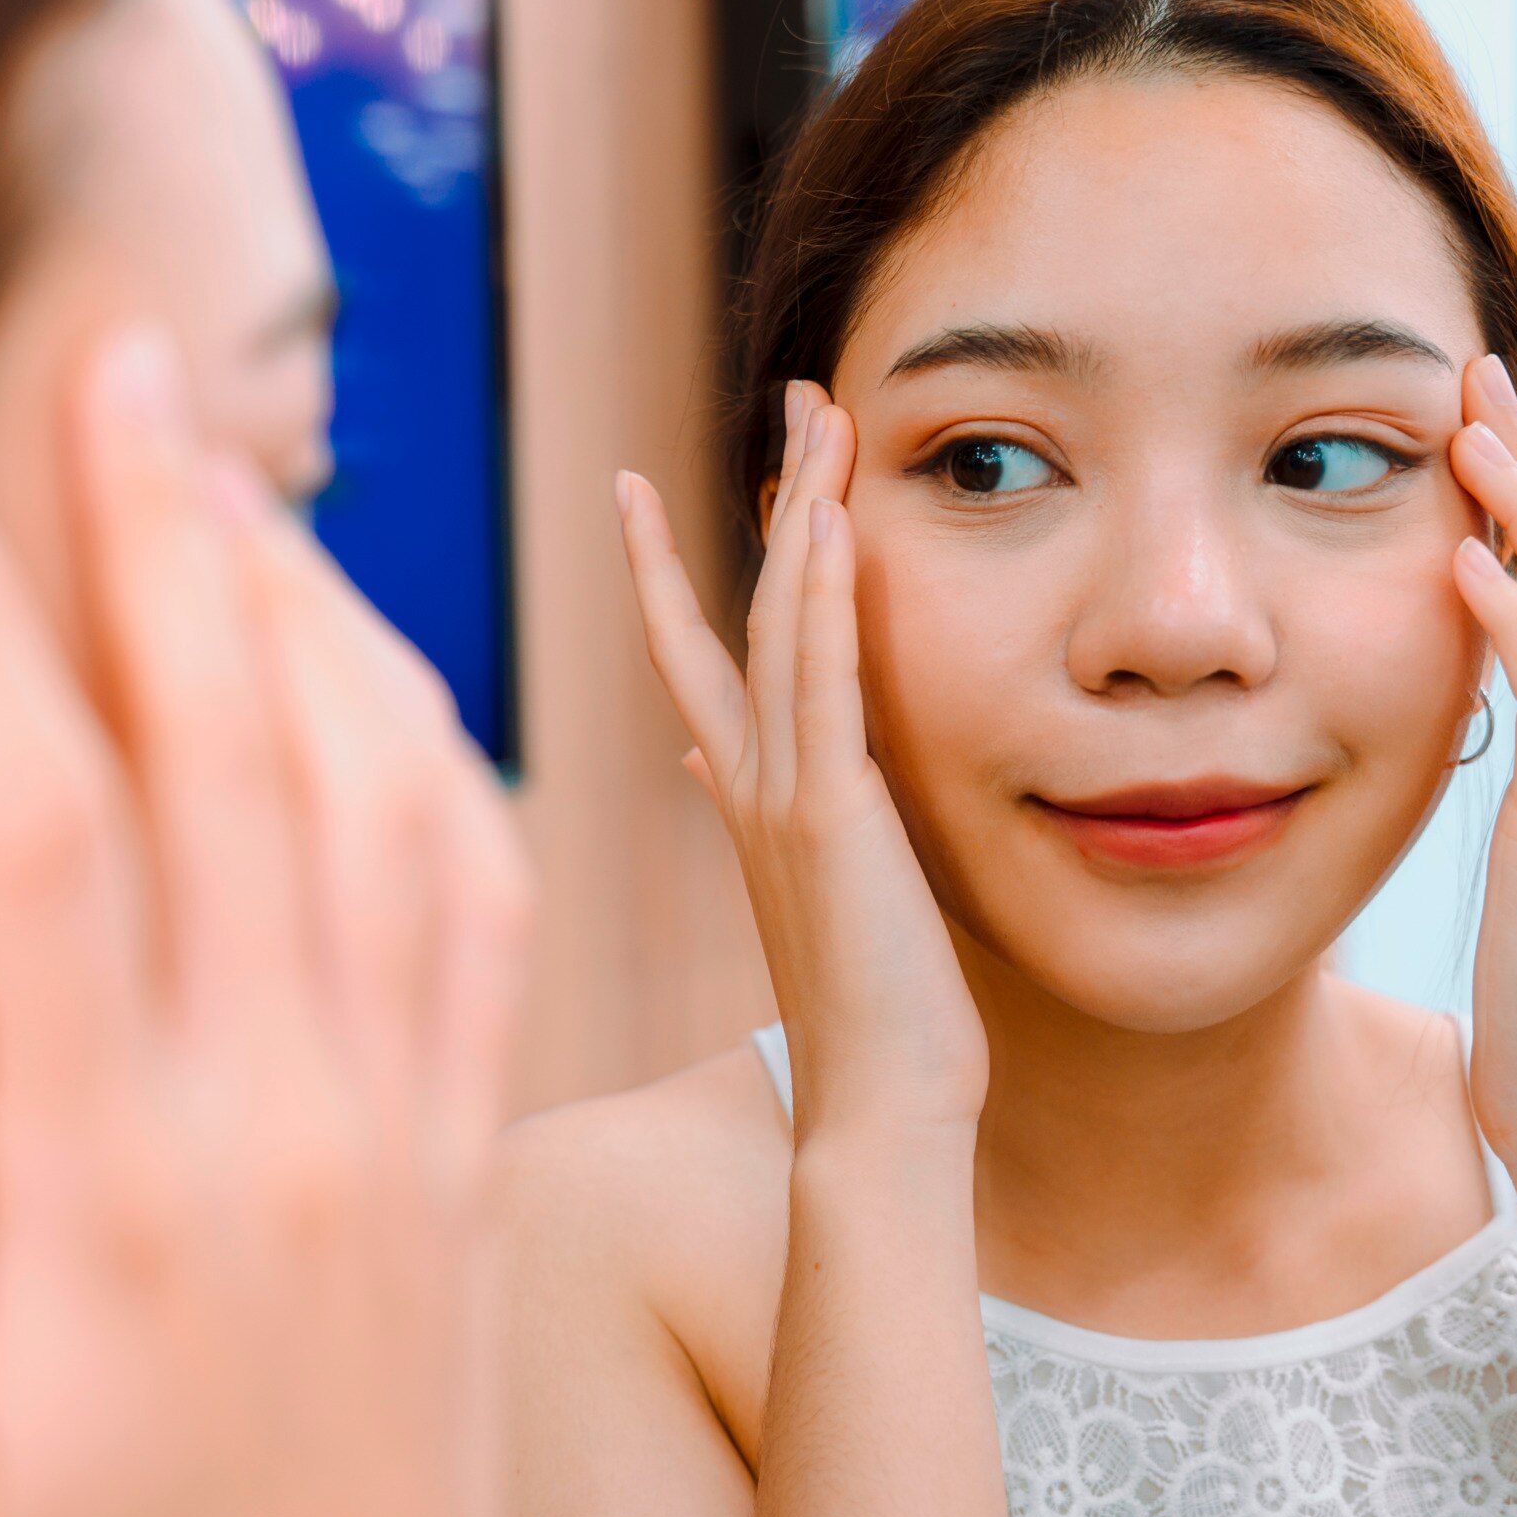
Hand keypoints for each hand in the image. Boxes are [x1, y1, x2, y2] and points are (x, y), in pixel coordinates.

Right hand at [0, 329, 539, 1516]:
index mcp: (116, 1180)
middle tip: (118, 358)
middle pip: (242, 760)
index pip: (44, 842)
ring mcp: (407, 1108)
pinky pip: (489, 891)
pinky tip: (379, 661)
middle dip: (168, 539)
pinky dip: (437, 743)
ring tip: (232, 471)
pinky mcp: (479, 1128)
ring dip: (318, 612)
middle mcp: (286, 1106)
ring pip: (393, 795)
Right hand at [615, 380, 984, 1143]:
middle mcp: (750, 789)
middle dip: (774, 500)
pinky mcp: (835, 818)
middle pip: (741, 611)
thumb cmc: (872, 1026)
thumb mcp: (816, 900)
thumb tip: (706, 764)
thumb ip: (768, 818)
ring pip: (783, 626)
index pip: (695, 662)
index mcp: (747, 806)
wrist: (875, 1116)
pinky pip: (824, 685)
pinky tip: (832, 523)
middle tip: (796, 400)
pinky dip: (824, 599)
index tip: (641, 492)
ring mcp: (784, 800)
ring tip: (824, 417)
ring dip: (806, 514)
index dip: (668, 572)